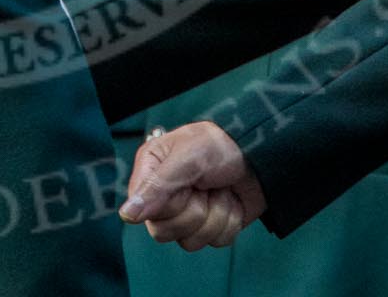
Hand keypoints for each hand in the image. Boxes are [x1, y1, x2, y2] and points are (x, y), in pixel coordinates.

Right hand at [117, 121, 265, 250]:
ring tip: (220, 190)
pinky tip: (231, 201)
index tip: (186, 186)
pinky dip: (229, 222)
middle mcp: (164, 197)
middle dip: (195, 211)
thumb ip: (156, 187)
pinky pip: (215, 242)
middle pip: (164, 232)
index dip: (169, 205)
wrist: (260, 155)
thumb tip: (126, 215)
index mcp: (151, 174)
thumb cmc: (220, 146)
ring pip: (191, 241)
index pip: (144, 214)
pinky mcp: (211, 226)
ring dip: (216, 215)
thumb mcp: (187, 158)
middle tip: (205, 187)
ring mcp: (188, 214)